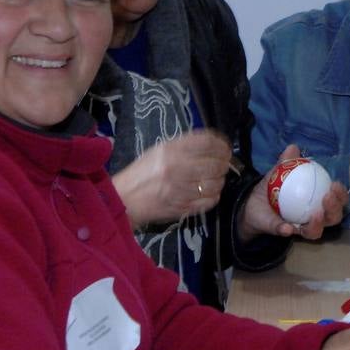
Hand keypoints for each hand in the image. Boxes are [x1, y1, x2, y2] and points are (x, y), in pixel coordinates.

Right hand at [112, 130, 232, 226]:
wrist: (124, 199)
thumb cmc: (142, 173)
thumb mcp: (160, 150)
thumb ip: (185, 146)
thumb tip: (213, 145)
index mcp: (171, 150)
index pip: (208, 142)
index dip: (222, 145)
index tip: (225, 148)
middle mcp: (178, 168)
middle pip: (217, 164)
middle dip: (224, 164)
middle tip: (222, 165)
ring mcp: (182, 189)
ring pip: (217, 183)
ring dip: (219, 181)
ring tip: (213, 179)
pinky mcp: (184, 207)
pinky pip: (210, 200)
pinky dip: (213, 196)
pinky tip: (207, 192)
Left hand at [239, 145, 348, 242]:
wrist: (252, 205)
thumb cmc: (273, 188)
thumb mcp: (278, 173)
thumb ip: (286, 162)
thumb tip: (293, 147)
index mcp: (317, 200)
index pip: (337, 200)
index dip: (341, 195)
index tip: (335, 184)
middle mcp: (314, 217)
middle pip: (333, 218)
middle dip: (335, 208)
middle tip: (327, 197)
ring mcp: (300, 227)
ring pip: (316, 232)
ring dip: (318, 223)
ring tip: (316, 214)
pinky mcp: (284, 233)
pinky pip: (287, 233)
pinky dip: (287, 230)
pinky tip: (287, 227)